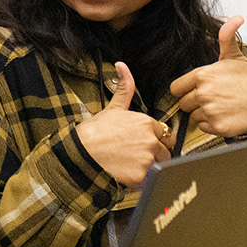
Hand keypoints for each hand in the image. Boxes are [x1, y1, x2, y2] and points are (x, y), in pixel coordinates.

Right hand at [75, 61, 173, 187]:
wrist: (81, 153)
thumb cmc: (95, 132)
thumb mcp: (112, 108)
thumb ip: (124, 88)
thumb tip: (122, 65)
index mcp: (146, 122)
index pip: (163, 133)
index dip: (154, 139)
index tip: (141, 143)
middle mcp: (150, 140)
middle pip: (165, 150)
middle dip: (155, 154)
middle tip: (136, 156)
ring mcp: (147, 158)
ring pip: (160, 165)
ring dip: (149, 167)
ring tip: (130, 166)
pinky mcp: (142, 175)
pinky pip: (150, 179)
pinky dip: (141, 180)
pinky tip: (127, 174)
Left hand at [168, 15, 246, 136]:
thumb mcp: (235, 56)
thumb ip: (226, 37)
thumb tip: (235, 18)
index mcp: (203, 75)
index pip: (176, 88)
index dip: (185, 90)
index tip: (196, 90)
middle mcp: (204, 93)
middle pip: (183, 104)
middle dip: (195, 102)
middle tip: (214, 98)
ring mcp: (210, 110)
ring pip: (194, 116)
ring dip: (204, 113)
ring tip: (222, 105)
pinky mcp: (217, 126)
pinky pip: (203, 127)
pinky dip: (212, 124)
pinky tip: (226, 115)